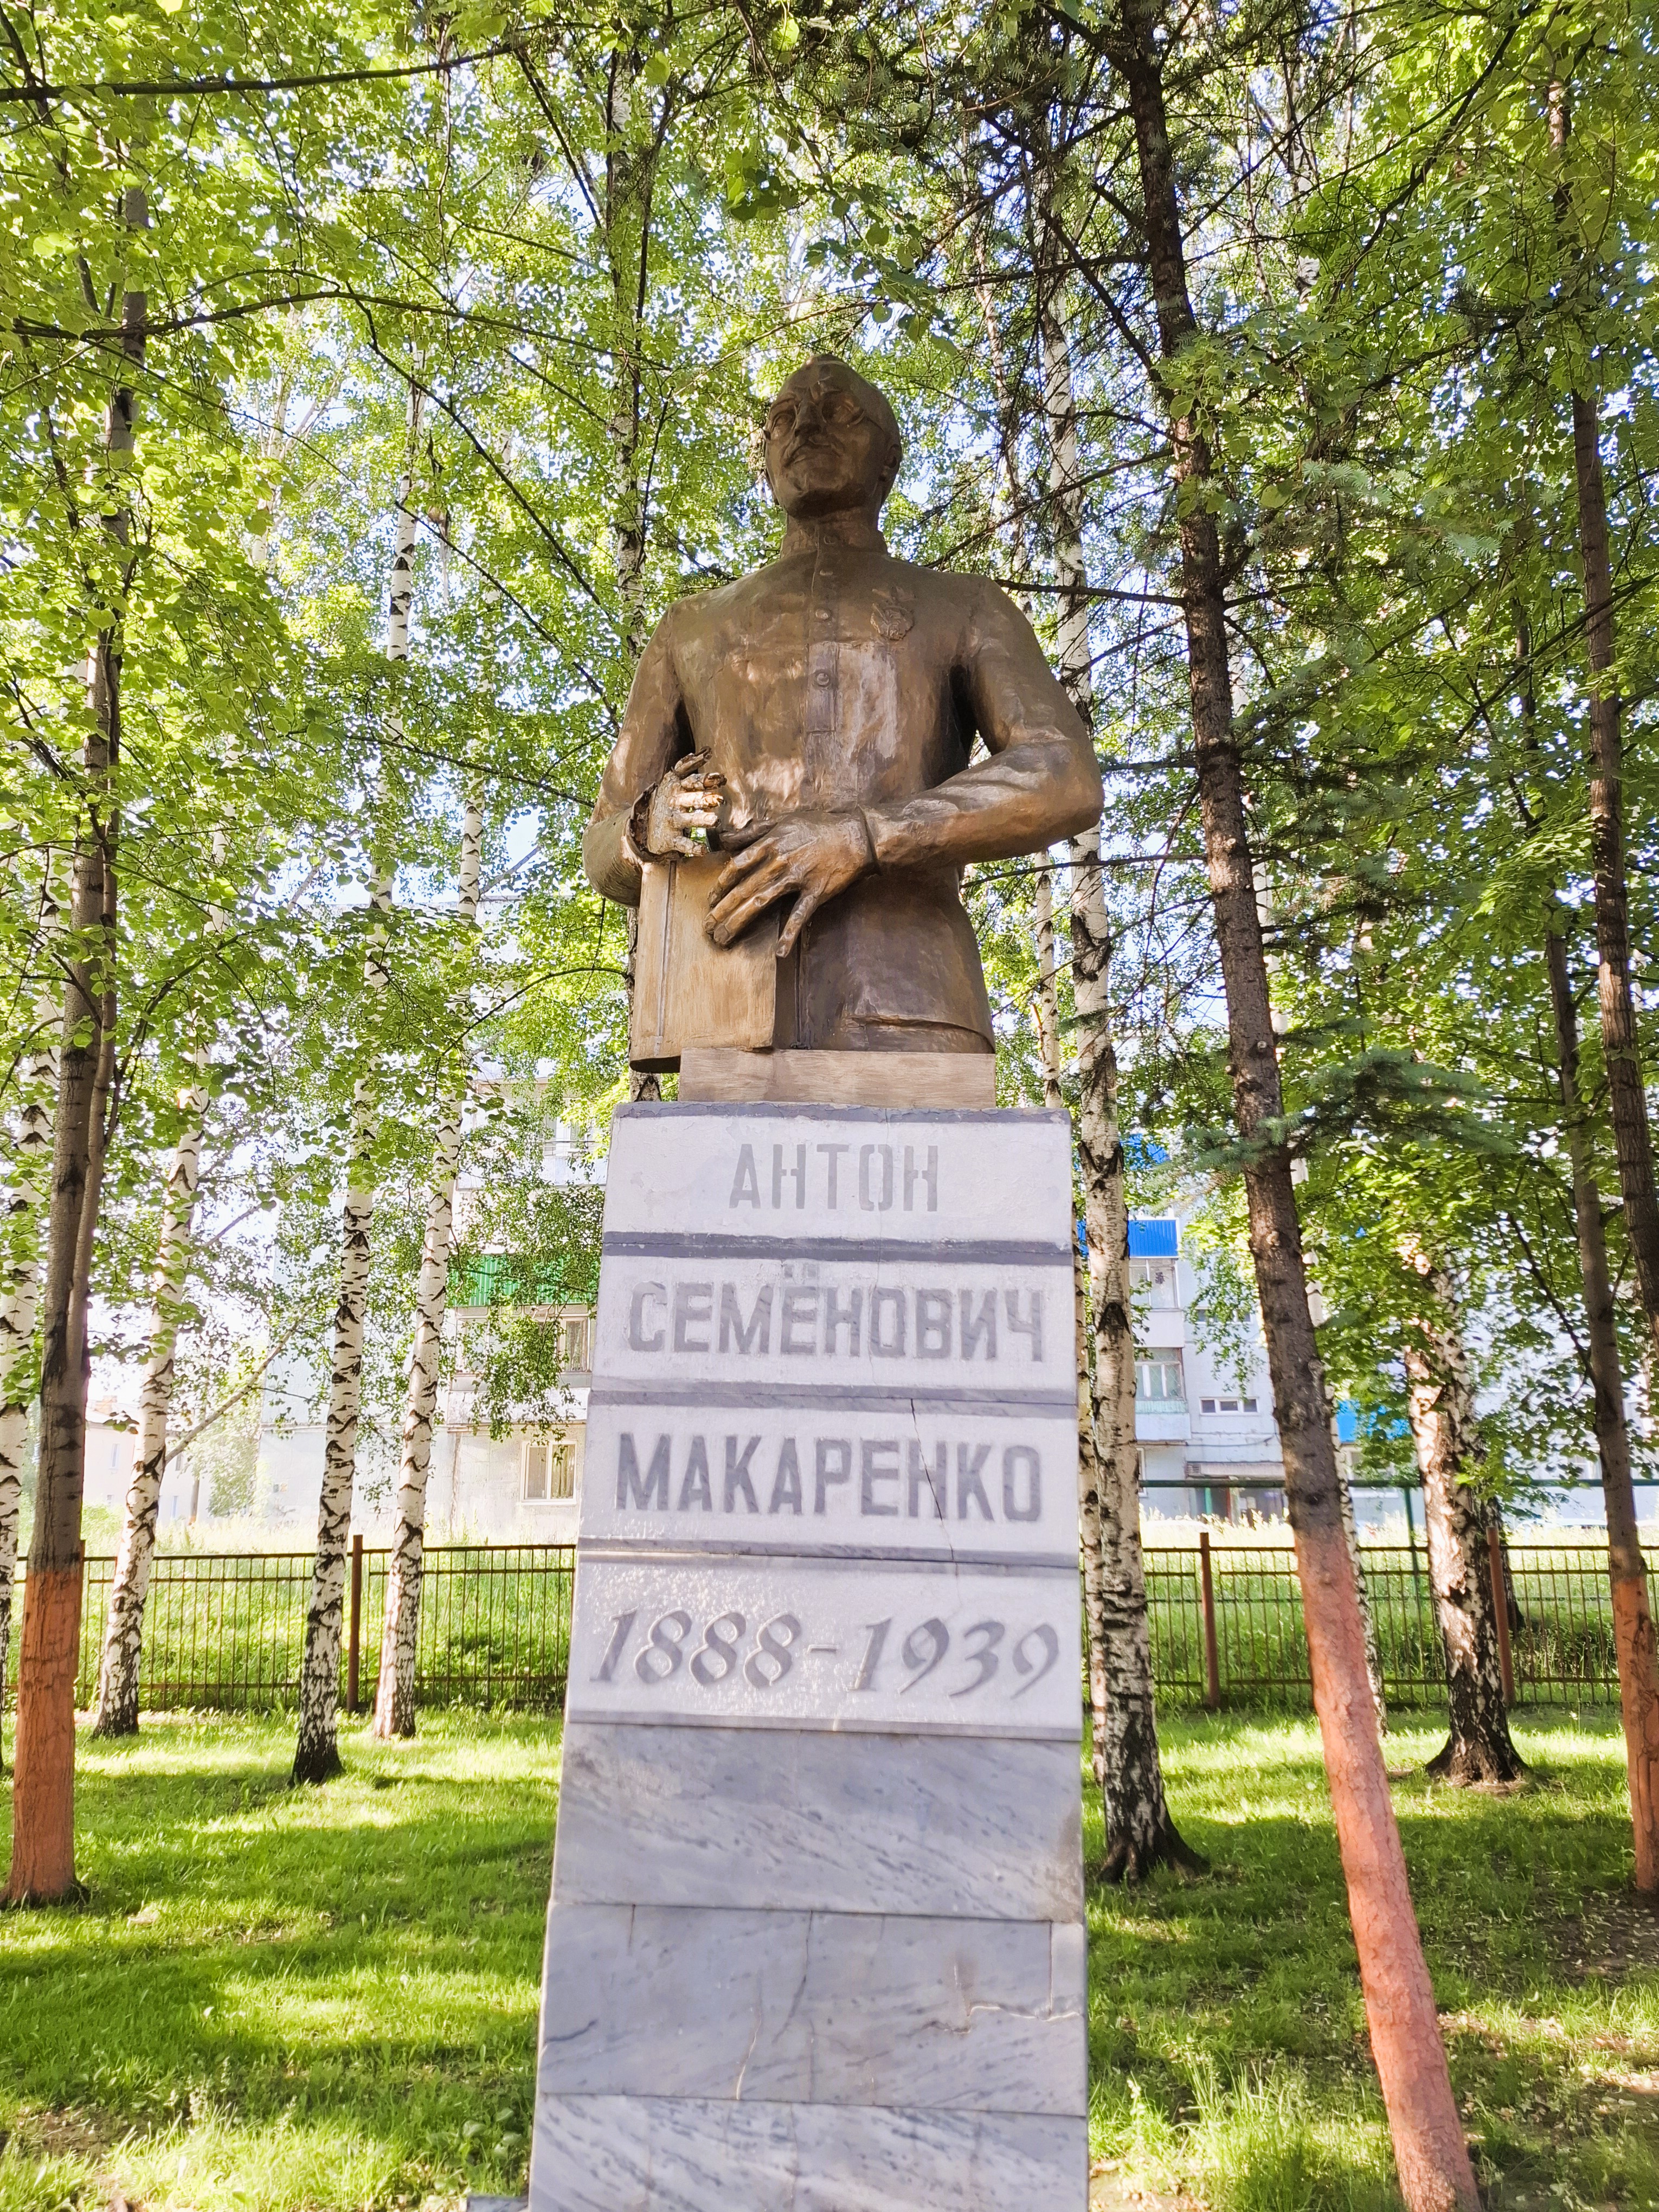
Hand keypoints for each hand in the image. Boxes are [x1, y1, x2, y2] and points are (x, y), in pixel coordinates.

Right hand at [641, 751, 725, 857]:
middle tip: (718, 800)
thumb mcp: (673, 780)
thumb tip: (708, 750)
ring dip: (700, 819)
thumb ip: (689, 766)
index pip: (691, 779)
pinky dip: (692, 847)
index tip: (721, 778)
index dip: (705, 779)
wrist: (643, 823)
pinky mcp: (669, 838)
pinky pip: (682, 843)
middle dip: (703, 798)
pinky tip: (703, 850)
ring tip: (714, 821)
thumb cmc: (667, 799)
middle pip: (689, 798)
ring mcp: (671, 821)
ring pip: (686, 820)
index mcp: (676, 787)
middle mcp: (674, 803)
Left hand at [707, 811, 873, 956]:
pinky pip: (799, 916)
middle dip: (721, 911)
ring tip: (723, 939)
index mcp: (769, 843)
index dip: (720, 886)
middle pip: (742, 889)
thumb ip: (753, 832)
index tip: (710, 900)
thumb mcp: (782, 821)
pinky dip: (789, 934)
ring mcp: (797, 878)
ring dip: (738, 922)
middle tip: (708, 928)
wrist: (856, 835)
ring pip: (760, 903)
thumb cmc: (819, 826)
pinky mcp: (816, 892)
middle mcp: (778, 861)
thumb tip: (725, 839)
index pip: (736, 867)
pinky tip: (779, 952)